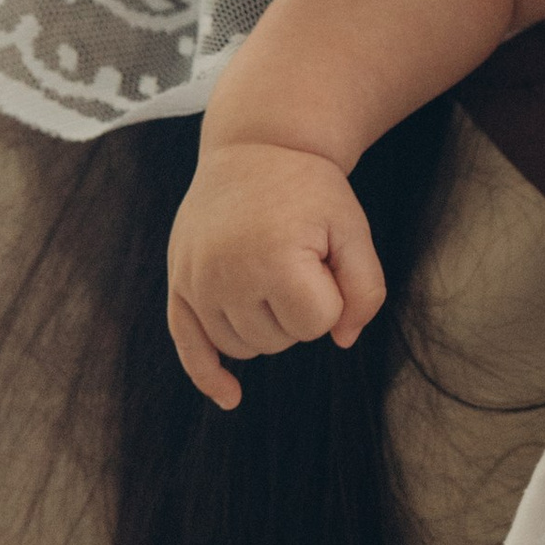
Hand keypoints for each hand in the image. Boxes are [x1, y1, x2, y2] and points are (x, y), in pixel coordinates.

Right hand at [167, 141, 386, 407]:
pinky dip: (207, 374)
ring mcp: (196, 281)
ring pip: (244, 347)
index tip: (324, 254)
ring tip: (271, 267)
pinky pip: (187, 345)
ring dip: (267, 323)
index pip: (318, 324)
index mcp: (274, 260)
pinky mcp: (178, 283)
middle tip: (296, 253)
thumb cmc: (311, 191)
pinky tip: (230, 397)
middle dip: (299, 308)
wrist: (255, 147)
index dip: (332, 294)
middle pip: (281, 340)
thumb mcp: (354, 230)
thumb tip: (341, 339)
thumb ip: (365, 290)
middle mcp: (227, 275)